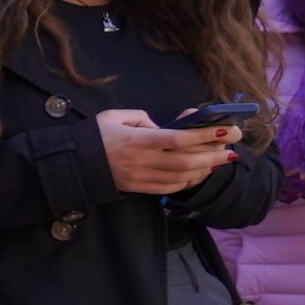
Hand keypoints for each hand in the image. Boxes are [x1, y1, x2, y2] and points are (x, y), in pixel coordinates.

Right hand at [96, 108, 238, 197]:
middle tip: (232, 149)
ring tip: (220, 161)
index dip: (205, 135)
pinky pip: (169, 188)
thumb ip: (143, 118)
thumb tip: (164, 126)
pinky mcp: (138, 188)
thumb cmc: (95, 135)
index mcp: (138, 139)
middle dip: (213, 155)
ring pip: (181, 177)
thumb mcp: (116, 116)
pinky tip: (198, 174)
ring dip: (204, 170)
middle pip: (186, 161)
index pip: (178, 139)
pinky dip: (187, 182)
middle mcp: (142, 160)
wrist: (72, 162)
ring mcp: (141, 177)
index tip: (225, 130)